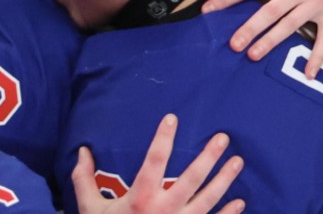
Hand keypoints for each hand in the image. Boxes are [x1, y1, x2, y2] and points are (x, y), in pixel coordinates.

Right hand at [71, 114, 244, 213]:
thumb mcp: (91, 209)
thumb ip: (84, 180)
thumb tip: (82, 150)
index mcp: (140, 199)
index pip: (154, 161)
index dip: (163, 139)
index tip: (172, 118)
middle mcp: (163, 210)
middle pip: (191, 179)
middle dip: (209, 157)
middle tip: (223, 137)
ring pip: (207, 200)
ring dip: (224, 180)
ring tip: (238, 161)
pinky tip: (240, 202)